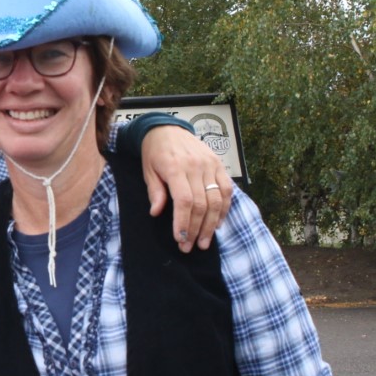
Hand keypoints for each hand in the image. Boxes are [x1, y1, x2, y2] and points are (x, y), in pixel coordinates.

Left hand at [140, 125, 232, 251]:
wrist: (167, 128)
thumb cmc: (154, 152)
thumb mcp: (148, 171)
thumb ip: (155, 192)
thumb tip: (157, 213)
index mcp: (175, 167)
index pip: (184, 201)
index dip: (184, 223)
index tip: (180, 239)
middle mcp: (196, 166)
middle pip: (202, 204)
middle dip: (196, 229)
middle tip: (190, 247)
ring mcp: (210, 164)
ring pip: (217, 200)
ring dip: (211, 224)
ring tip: (204, 241)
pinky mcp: (219, 164)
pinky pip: (227, 189)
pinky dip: (224, 208)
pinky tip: (217, 223)